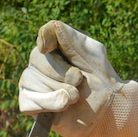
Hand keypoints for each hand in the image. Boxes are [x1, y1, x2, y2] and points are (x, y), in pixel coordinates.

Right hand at [18, 21, 137, 136]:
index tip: (50, 48)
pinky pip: (29, 101)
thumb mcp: (92, 53)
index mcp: (54, 46)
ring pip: (32, 80)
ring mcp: (32, 83)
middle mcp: (39, 63)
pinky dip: (49, 103)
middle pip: (38, 58)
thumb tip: (51, 27)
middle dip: (64, 73)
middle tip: (80, 81)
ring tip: (77, 96)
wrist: (108, 110)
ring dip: (61, 90)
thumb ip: (71, 38)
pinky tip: (64, 104)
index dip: (48, 40)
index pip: (45, 35)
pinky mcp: (31, 105)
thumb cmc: (100, 79)